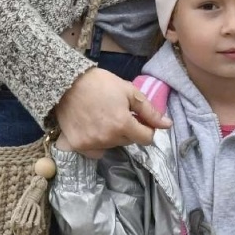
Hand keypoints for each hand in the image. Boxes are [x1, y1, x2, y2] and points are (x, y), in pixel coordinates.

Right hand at [53, 68, 170, 152]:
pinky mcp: (78, 146)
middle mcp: (108, 138)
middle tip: (117, 113)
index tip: (138, 118)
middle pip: (129, 141)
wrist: (66, 82)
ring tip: (103, 118)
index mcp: (122, 124)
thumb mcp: (128, 91)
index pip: (146, 138)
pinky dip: (97, 143)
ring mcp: (91, 144)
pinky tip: (92, 129)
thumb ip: (149, 111)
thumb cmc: (99, 83)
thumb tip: (168, 125)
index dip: (146, 128)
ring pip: (113, 145)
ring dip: (113, 135)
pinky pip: (96, 151)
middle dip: (128, 129)